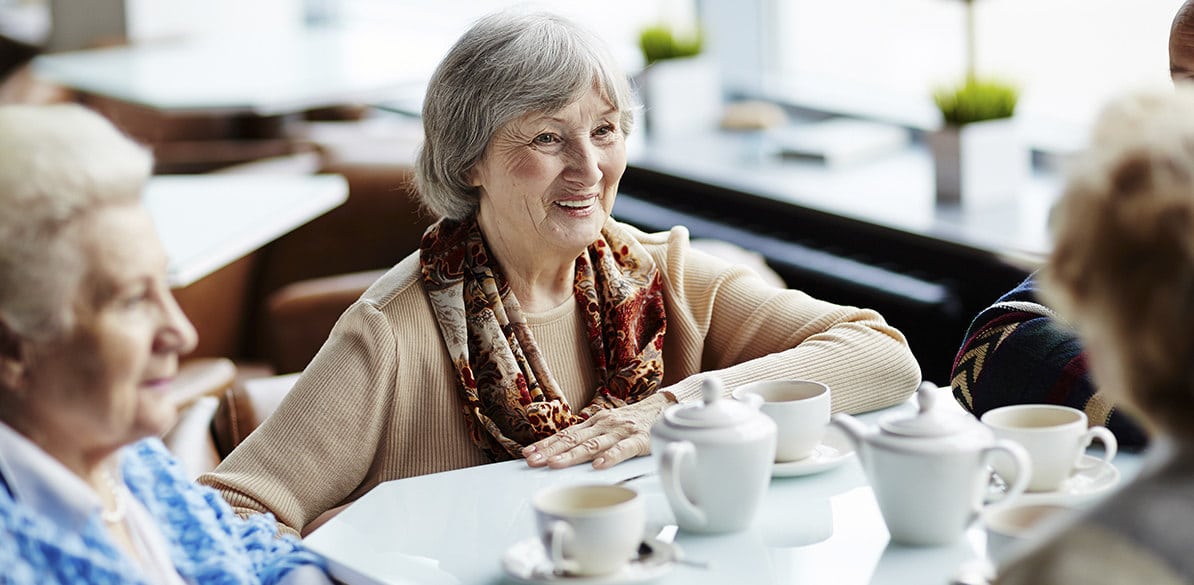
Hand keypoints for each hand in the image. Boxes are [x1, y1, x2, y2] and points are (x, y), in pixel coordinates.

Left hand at [522, 392, 674, 469]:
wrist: (664, 409)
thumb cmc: (632, 423)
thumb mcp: (608, 426)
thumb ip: (589, 437)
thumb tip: (562, 452)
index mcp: (594, 422)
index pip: (565, 434)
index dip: (545, 444)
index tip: (527, 454)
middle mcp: (604, 425)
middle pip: (573, 439)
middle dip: (550, 450)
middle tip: (532, 461)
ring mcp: (620, 432)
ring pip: (592, 444)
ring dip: (572, 455)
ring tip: (554, 464)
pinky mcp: (639, 440)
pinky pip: (623, 449)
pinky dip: (610, 457)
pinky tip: (598, 466)